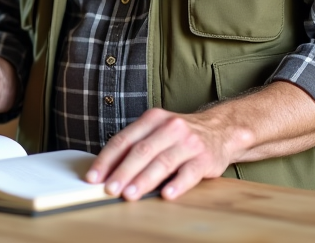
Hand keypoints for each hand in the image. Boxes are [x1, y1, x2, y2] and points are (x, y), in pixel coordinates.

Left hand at [85, 82, 314, 200]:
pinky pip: (188, 173)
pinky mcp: (205, 158)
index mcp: (152, 119)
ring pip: (162, 162)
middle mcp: (170, 127)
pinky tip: (165, 195)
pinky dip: (176, 185)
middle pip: (141, 151)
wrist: (221, 130)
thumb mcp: (157, 131)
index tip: (93, 177)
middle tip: (109, 189)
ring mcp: (188, 142)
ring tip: (129, 195)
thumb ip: (135, 146)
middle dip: (122, 172)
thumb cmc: (180, 136)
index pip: (124, 140)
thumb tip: (106, 171)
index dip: (107, 159)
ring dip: (143, 180)